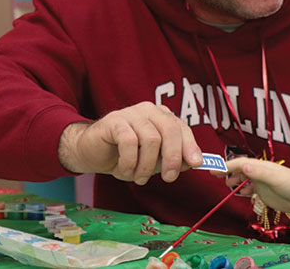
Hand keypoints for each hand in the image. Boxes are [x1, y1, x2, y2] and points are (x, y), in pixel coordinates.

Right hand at [59, 102, 202, 184]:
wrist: (91, 151)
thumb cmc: (126, 156)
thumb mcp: (154, 161)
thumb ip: (174, 159)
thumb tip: (195, 162)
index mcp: (164, 117)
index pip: (183, 129)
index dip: (192, 147)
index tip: (198, 164)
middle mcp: (150, 111)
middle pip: (170, 131)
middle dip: (173, 157)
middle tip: (169, 178)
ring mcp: (132, 113)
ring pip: (151, 139)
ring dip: (147, 165)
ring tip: (140, 178)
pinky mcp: (114, 121)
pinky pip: (129, 141)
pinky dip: (130, 161)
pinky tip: (126, 169)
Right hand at [218, 157, 289, 215]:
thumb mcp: (275, 179)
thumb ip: (259, 173)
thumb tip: (242, 165)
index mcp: (263, 166)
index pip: (241, 163)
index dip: (227, 165)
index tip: (214, 169)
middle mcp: (261, 172)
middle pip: (241, 168)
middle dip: (227, 170)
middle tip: (214, 175)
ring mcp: (263, 182)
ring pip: (245, 178)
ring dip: (235, 179)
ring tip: (226, 184)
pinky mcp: (265, 192)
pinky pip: (250, 188)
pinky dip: (243, 189)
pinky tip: (240, 193)